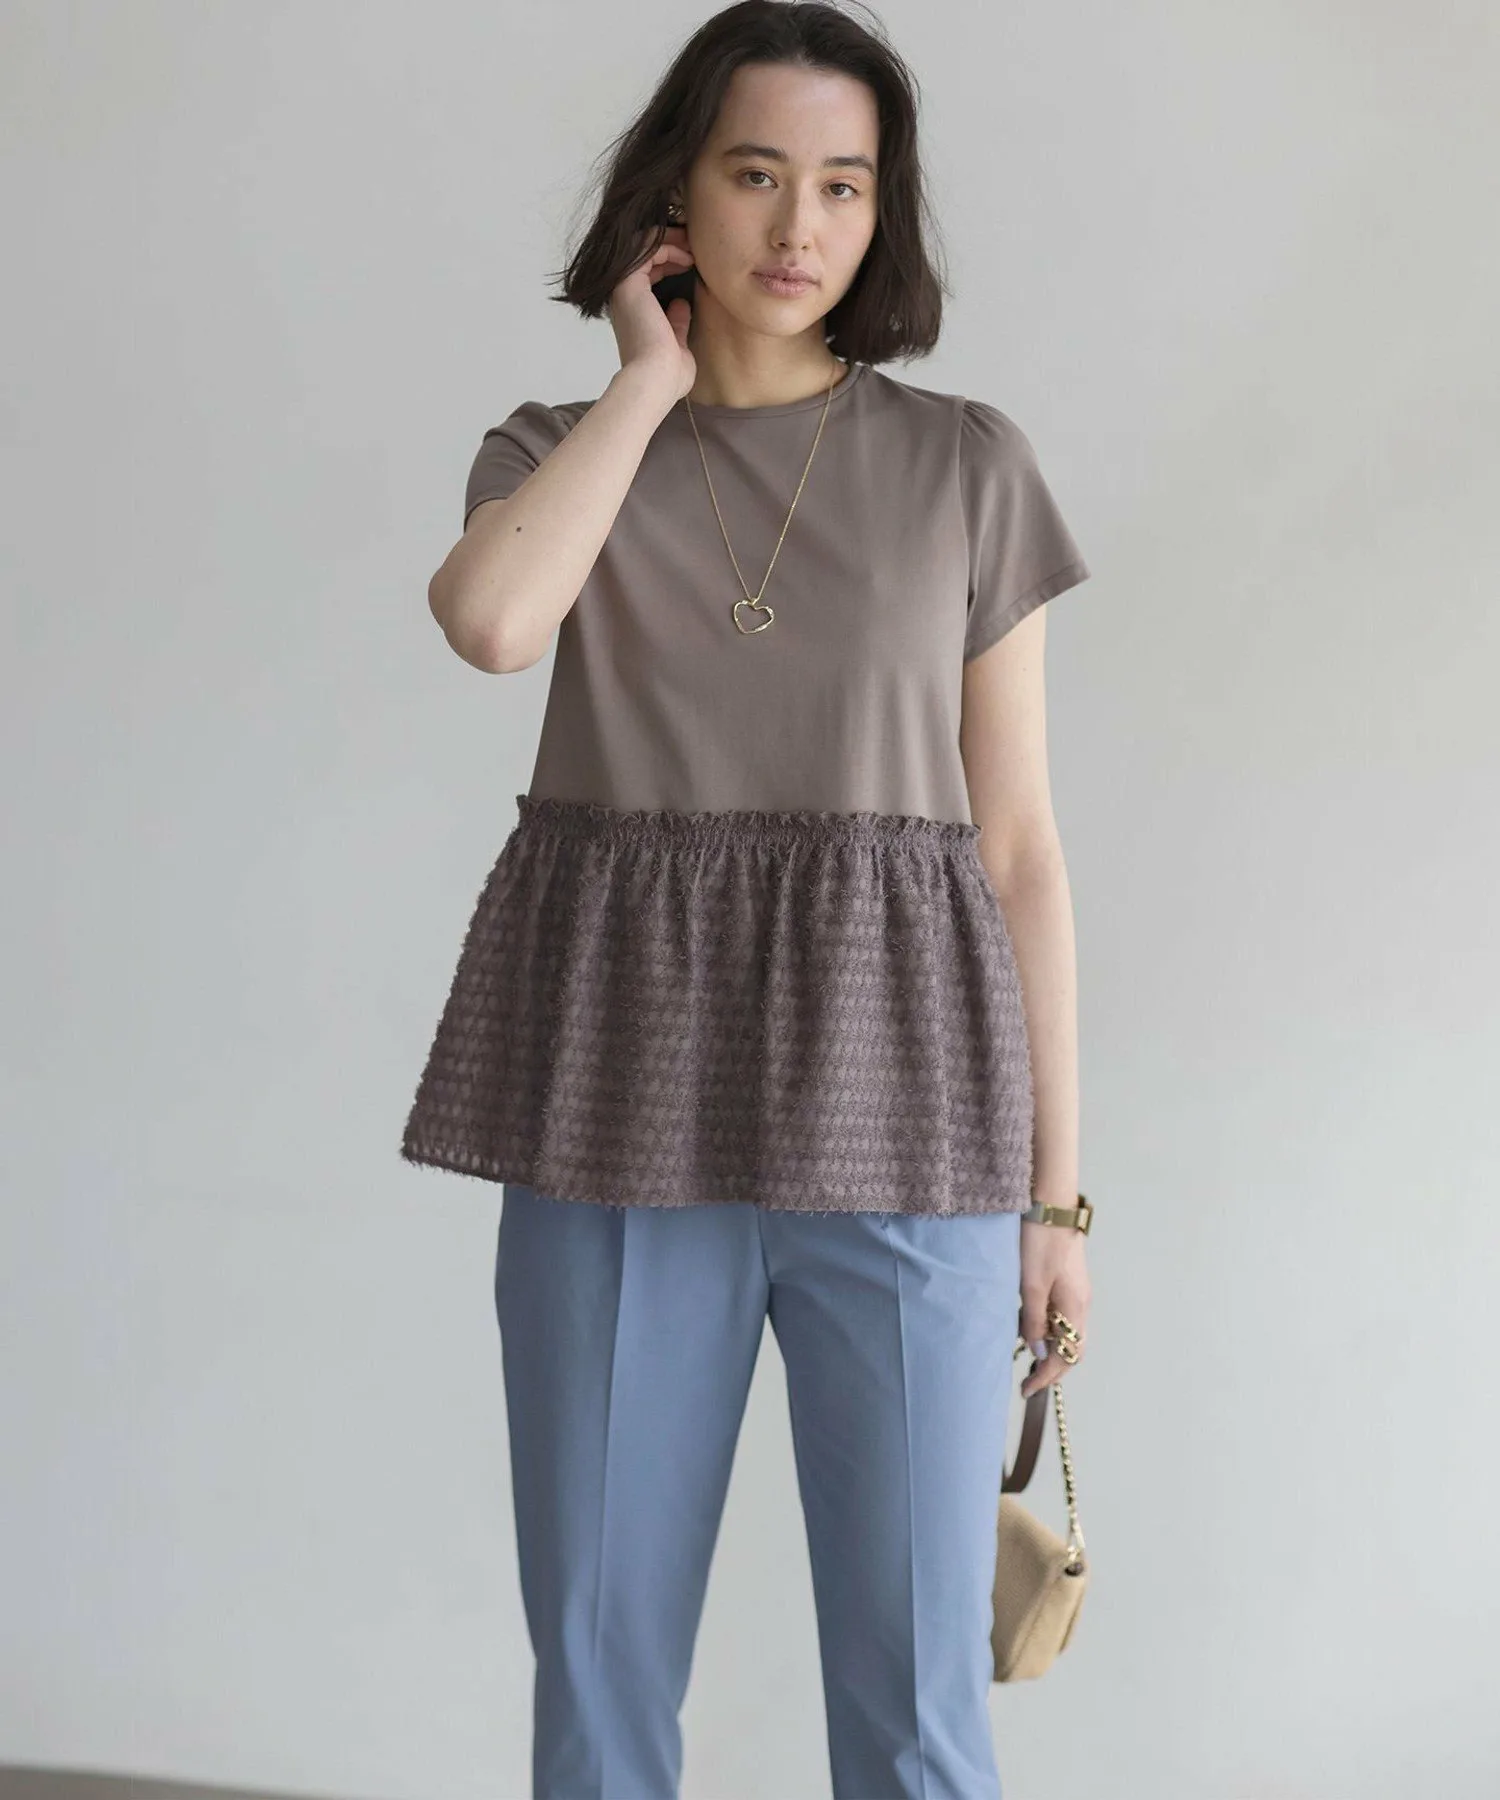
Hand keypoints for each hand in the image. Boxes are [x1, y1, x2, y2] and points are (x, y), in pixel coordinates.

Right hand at [606, 225, 696, 403]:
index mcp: (634, 312)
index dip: (671, 262)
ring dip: (670, 240)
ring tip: (693, 245)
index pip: (649, 274)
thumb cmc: (668, 374)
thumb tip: (681, 305)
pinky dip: (667, 246)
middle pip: (644, 255)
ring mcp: (624, 289)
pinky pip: (645, 249)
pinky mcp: (629, 283)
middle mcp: (624, 298)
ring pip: (643, 246)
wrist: (656, 379)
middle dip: (671, 245)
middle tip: (695, 246)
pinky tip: (687, 257)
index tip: (693, 263)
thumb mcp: (677, 344)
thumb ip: (677, 324)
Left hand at [1018, 1218, 1090, 1398]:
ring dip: (1051, 1348)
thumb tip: (1038, 1355)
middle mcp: (1082, 1303)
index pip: (1067, 1356)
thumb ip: (1033, 1321)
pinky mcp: (1069, 1280)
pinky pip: (1063, 1315)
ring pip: (1068, 1331)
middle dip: (1052, 1368)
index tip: (1027, 1390)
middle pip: (1072, 1348)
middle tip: (1028, 1380)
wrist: (1051, 1203)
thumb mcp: (1029, 1285)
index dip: (1047, 1377)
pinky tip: (1030, 1326)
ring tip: (1027, 1357)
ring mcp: (1078, 1291)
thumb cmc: (1039, 1242)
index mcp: (1075, 1308)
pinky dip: (1050, 1329)